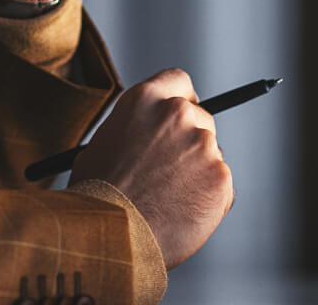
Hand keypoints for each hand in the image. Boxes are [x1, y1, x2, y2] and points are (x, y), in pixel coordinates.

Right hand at [68, 69, 232, 268]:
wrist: (110, 236)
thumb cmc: (96, 196)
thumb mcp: (103, 144)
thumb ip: (134, 130)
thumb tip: (148, 136)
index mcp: (145, 99)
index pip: (178, 81)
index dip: (181, 99)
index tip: (181, 116)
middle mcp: (178, 114)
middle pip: (200, 118)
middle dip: (190, 141)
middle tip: (173, 170)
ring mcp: (203, 145)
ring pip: (210, 155)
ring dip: (197, 173)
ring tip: (167, 201)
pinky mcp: (220, 177)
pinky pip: (220, 186)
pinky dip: (207, 200)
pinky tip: (181, 215)